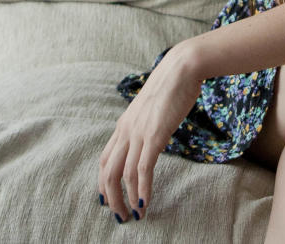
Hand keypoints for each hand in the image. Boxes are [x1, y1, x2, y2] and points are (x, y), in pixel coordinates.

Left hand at [97, 44, 201, 222]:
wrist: (181, 69)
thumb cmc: (172, 85)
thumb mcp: (153, 108)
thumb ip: (148, 123)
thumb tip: (153, 134)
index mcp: (124, 124)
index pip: (105, 159)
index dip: (103, 182)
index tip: (108, 199)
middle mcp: (126, 131)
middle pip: (108, 171)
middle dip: (111, 197)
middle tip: (119, 216)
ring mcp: (138, 133)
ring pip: (123, 175)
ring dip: (127, 199)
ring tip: (134, 216)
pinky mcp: (154, 136)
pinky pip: (143, 169)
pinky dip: (142, 189)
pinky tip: (145, 203)